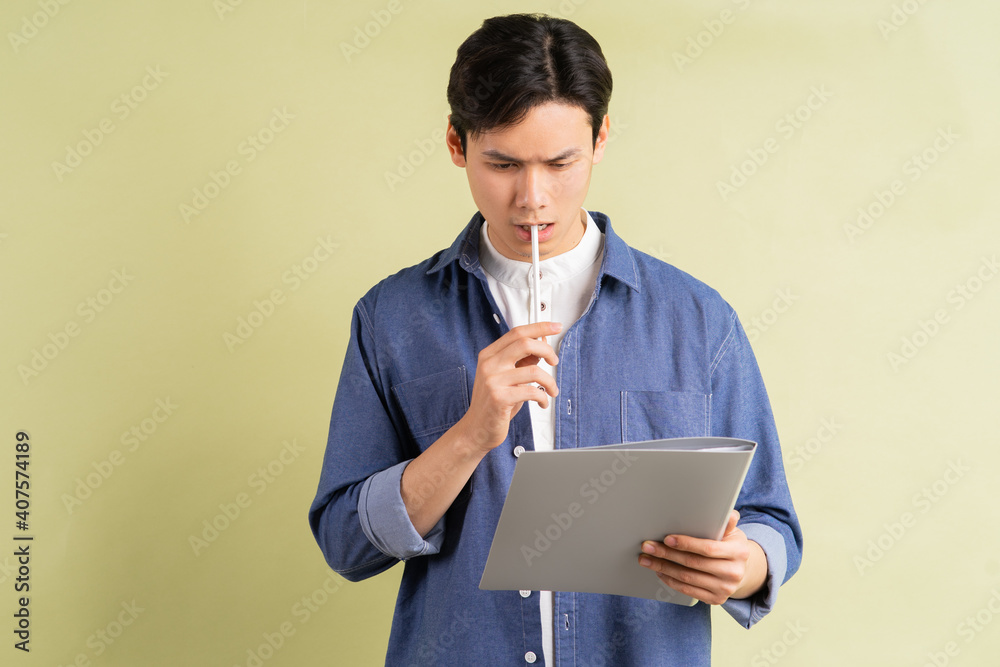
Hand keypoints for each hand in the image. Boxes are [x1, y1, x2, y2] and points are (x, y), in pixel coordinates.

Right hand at [457, 321, 560, 453]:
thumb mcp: (508, 377)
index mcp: (490, 355)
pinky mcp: (499, 398)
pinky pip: (531, 391)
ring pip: (533, 370)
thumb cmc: (493, 403)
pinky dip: (543, 397)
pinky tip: (542, 402)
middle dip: (547, 350)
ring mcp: (493, 381)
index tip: (555, 327)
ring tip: (552, 390)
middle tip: (554, 361)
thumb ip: (523, 360)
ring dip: (549, 381)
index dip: (539, 327)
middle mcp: (489, 364)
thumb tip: (542, 343)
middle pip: (524, 343)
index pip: (517, 333)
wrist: (477, 429)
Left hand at [637, 510, 766, 604]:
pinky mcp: (716, 599)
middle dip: (667, 554)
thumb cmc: (729, 546)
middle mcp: (733, 572)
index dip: (686, 544)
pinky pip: (688, 591)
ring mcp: (725, 588)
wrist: (741, 570)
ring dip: (663, 568)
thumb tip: (729, 513)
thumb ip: (727, 523)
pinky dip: (671, 581)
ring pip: (687, 578)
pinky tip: (660, 572)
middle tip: (648, 547)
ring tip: (647, 559)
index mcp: (738, 552)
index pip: (708, 548)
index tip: (667, 539)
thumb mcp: (732, 533)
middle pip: (693, 563)